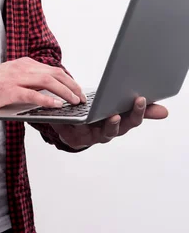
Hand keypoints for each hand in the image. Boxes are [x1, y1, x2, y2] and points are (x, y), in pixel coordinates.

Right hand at [0, 57, 86, 109]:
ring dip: (64, 92)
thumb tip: (48, 92)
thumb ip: (28, 81)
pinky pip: (32, 95)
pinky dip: (47, 100)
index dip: (69, 80)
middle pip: (55, 73)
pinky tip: (57, 106)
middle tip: (82, 98)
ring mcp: (16, 78)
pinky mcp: (9, 91)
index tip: (78, 90)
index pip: (53, 70)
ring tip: (75, 102)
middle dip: (72, 85)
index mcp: (25, 63)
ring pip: (47, 82)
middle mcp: (23, 67)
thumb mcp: (12, 77)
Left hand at [51, 96, 168, 148]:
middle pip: (125, 126)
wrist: (71, 128)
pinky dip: (82, 124)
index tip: (144, 98)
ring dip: (112, 125)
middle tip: (138, 101)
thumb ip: (138, 109)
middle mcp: (110, 130)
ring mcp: (96, 135)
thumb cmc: (97, 116)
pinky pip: (82, 132)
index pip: (134, 118)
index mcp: (120, 122)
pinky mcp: (79, 136)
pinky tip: (82, 117)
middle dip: (132, 115)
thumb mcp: (114, 108)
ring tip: (114, 116)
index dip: (141, 110)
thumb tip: (165, 112)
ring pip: (107, 132)